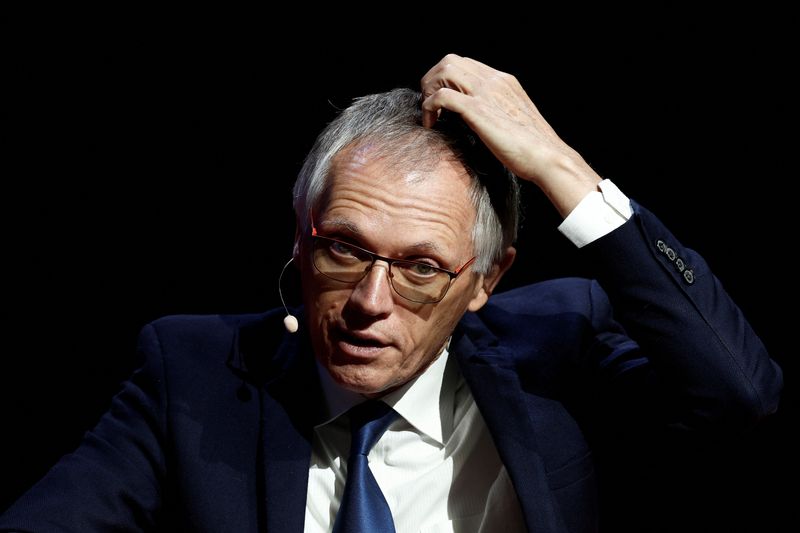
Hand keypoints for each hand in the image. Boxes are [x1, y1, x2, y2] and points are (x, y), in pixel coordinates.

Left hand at [420, 54, 601, 216]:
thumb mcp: (514, 119)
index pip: (465, 64)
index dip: (446, 79)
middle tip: (428, 104)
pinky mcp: (477, 110)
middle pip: (450, 61)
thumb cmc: (533, 148)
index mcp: (504, 81)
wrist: (547, 157)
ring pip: (444, 71)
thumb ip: (497, 111)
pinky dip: (428, 107)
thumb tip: (481, 120)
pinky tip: (431, 124)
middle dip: (432, 80)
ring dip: (429, 90)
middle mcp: (494, 81)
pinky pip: (442, 96)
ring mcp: (486, 93)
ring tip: (428, 113)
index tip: (440, 100)